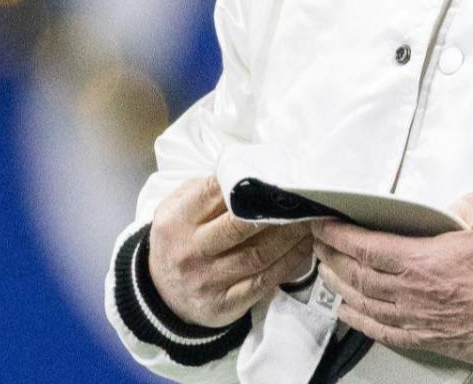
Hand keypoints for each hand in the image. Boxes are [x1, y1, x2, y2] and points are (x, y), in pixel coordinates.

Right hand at [147, 176, 314, 328]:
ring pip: (258, 255)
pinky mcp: (225, 303)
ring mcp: (207, 280)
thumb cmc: (179, 240)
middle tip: (301, 199)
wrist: (163, 296)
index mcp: (176, 221)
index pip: (214, 194)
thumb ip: (203, 189)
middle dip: (276, 211)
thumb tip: (245, 169)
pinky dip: (289, 263)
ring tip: (309, 220)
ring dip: (290, 236)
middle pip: (240, 226)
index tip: (274, 177)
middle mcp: (190, 251)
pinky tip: (303, 248)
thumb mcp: (175, 210)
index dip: (248, 184)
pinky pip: (264, 281)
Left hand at [311, 193, 472, 367]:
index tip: (323, 224)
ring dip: (339, 285)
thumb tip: (449, 207)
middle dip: (332, 256)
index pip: (365, 246)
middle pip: (356, 274)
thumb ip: (466, 203)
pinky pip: (382, 331)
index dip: (338, 235)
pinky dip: (359, 320)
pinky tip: (348, 313)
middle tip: (320, 243)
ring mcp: (417, 318)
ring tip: (326, 271)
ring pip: (363, 302)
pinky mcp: (427, 339)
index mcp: (422, 260)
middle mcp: (411, 292)